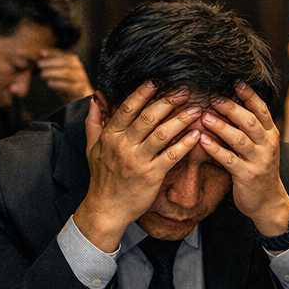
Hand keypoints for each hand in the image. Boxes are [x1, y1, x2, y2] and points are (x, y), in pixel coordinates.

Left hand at [37, 49, 93, 102]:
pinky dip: (59, 84)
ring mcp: (81, 79)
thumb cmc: (66, 85)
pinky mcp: (80, 91)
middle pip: (66, 62)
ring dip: (53, 72)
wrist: (80, 99)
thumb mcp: (57, 74)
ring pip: (67, 73)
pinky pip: (70, 86)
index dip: (52, 52)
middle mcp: (78, 68)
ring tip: (42, 74)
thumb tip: (40, 54)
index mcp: (73, 62)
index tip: (41, 52)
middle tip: (39, 64)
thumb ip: (51, 65)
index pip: (63, 54)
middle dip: (51, 62)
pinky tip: (49, 83)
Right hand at [72, 82, 203, 252]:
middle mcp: (123, 146)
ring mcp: (138, 161)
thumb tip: (95, 98)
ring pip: (162, 134)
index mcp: (110, 136)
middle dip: (168, 101)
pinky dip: (185, 145)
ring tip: (196, 109)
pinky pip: (171, 156)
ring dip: (181, 119)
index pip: (127, 109)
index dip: (142, 93)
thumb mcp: (91, 148)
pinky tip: (197, 135)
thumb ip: (94, 122)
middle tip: (185, 90)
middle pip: (148, 117)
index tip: (156, 80)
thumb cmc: (102, 178)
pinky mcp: (152, 175)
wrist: (106, 208)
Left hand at [199, 82, 288, 238]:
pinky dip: (215, 149)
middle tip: (214, 97)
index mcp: (270, 134)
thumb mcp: (259, 146)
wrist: (269, 202)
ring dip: (222, 126)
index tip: (235, 81)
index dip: (249, 95)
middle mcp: (267, 145)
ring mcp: (259, 160)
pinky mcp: (247, 176)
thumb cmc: (257, 169)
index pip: (262, 110)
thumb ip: (247, 128)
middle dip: (232, 108)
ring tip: (205, 116)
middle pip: (251, 121)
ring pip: (240, 139)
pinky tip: (202, 140)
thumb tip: (226, 104)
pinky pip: (230, 160)